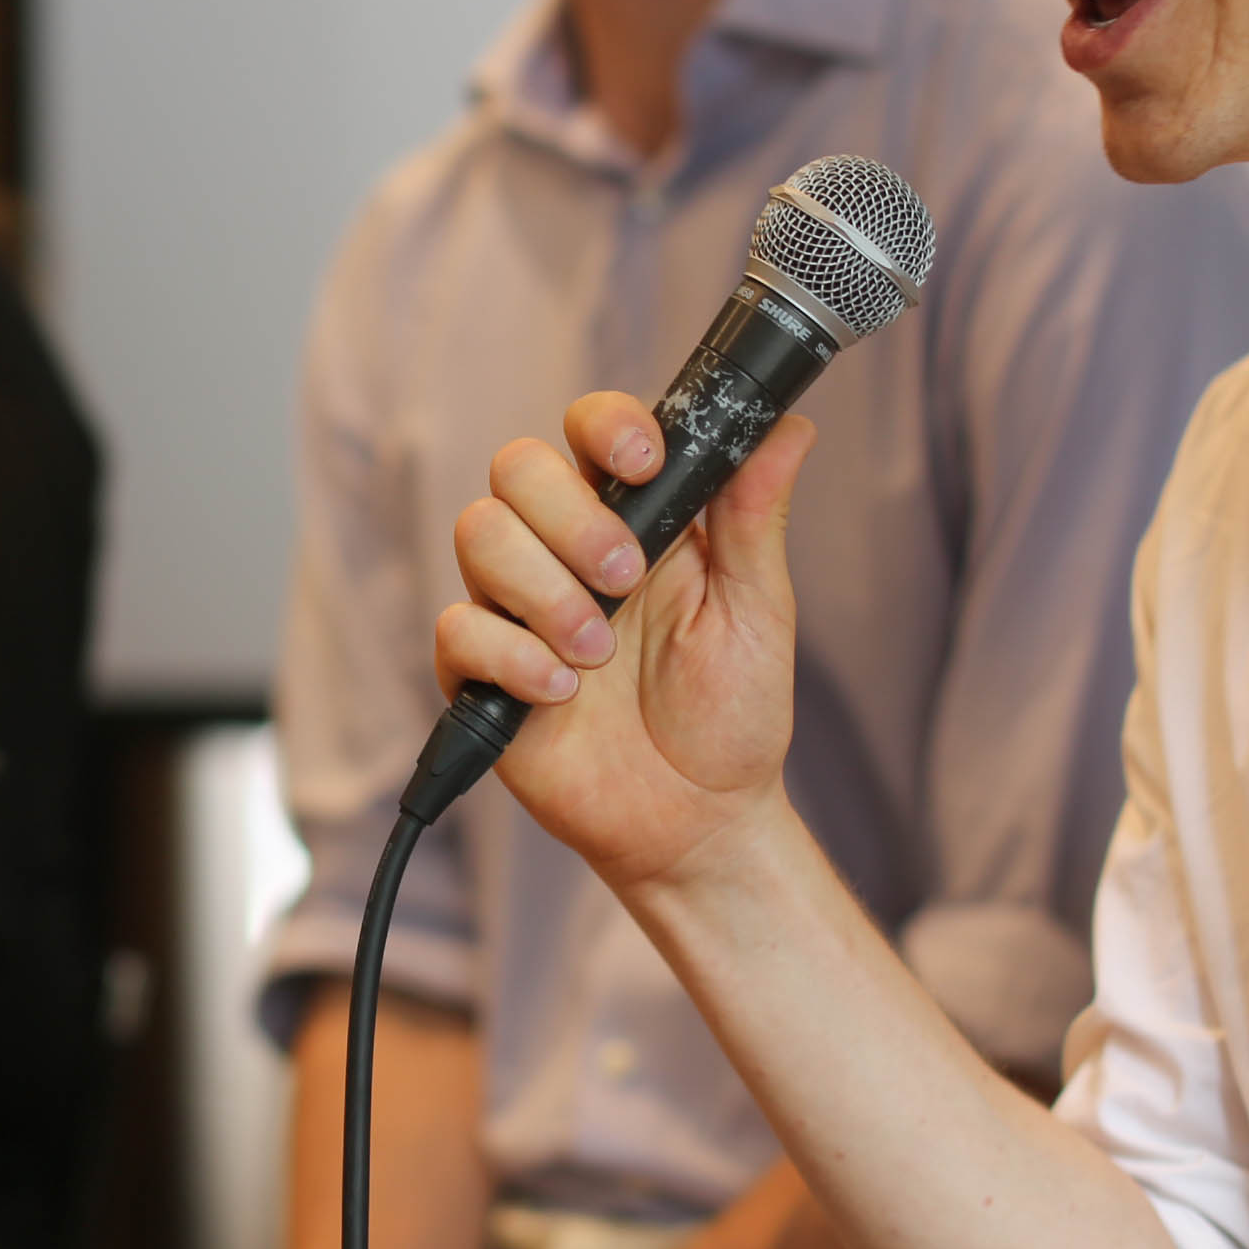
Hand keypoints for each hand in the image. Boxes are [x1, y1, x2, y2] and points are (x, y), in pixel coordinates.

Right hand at [435, 394, 814, 892]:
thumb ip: (755, 517)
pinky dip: (513, 657)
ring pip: (479, 533)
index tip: (643, 465)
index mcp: (634, 518)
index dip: (605, 427)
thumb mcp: (758, 612)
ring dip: (545, 591)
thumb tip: (789, 429)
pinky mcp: (481, 671)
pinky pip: (459, 629)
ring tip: (599, 654)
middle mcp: (564, 548)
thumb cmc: (731, 713)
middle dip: (571, 518)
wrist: (697, 820)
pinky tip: (562, 694)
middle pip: (517, 467)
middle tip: (626, 580)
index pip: (590, 428)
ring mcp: (517, 606)